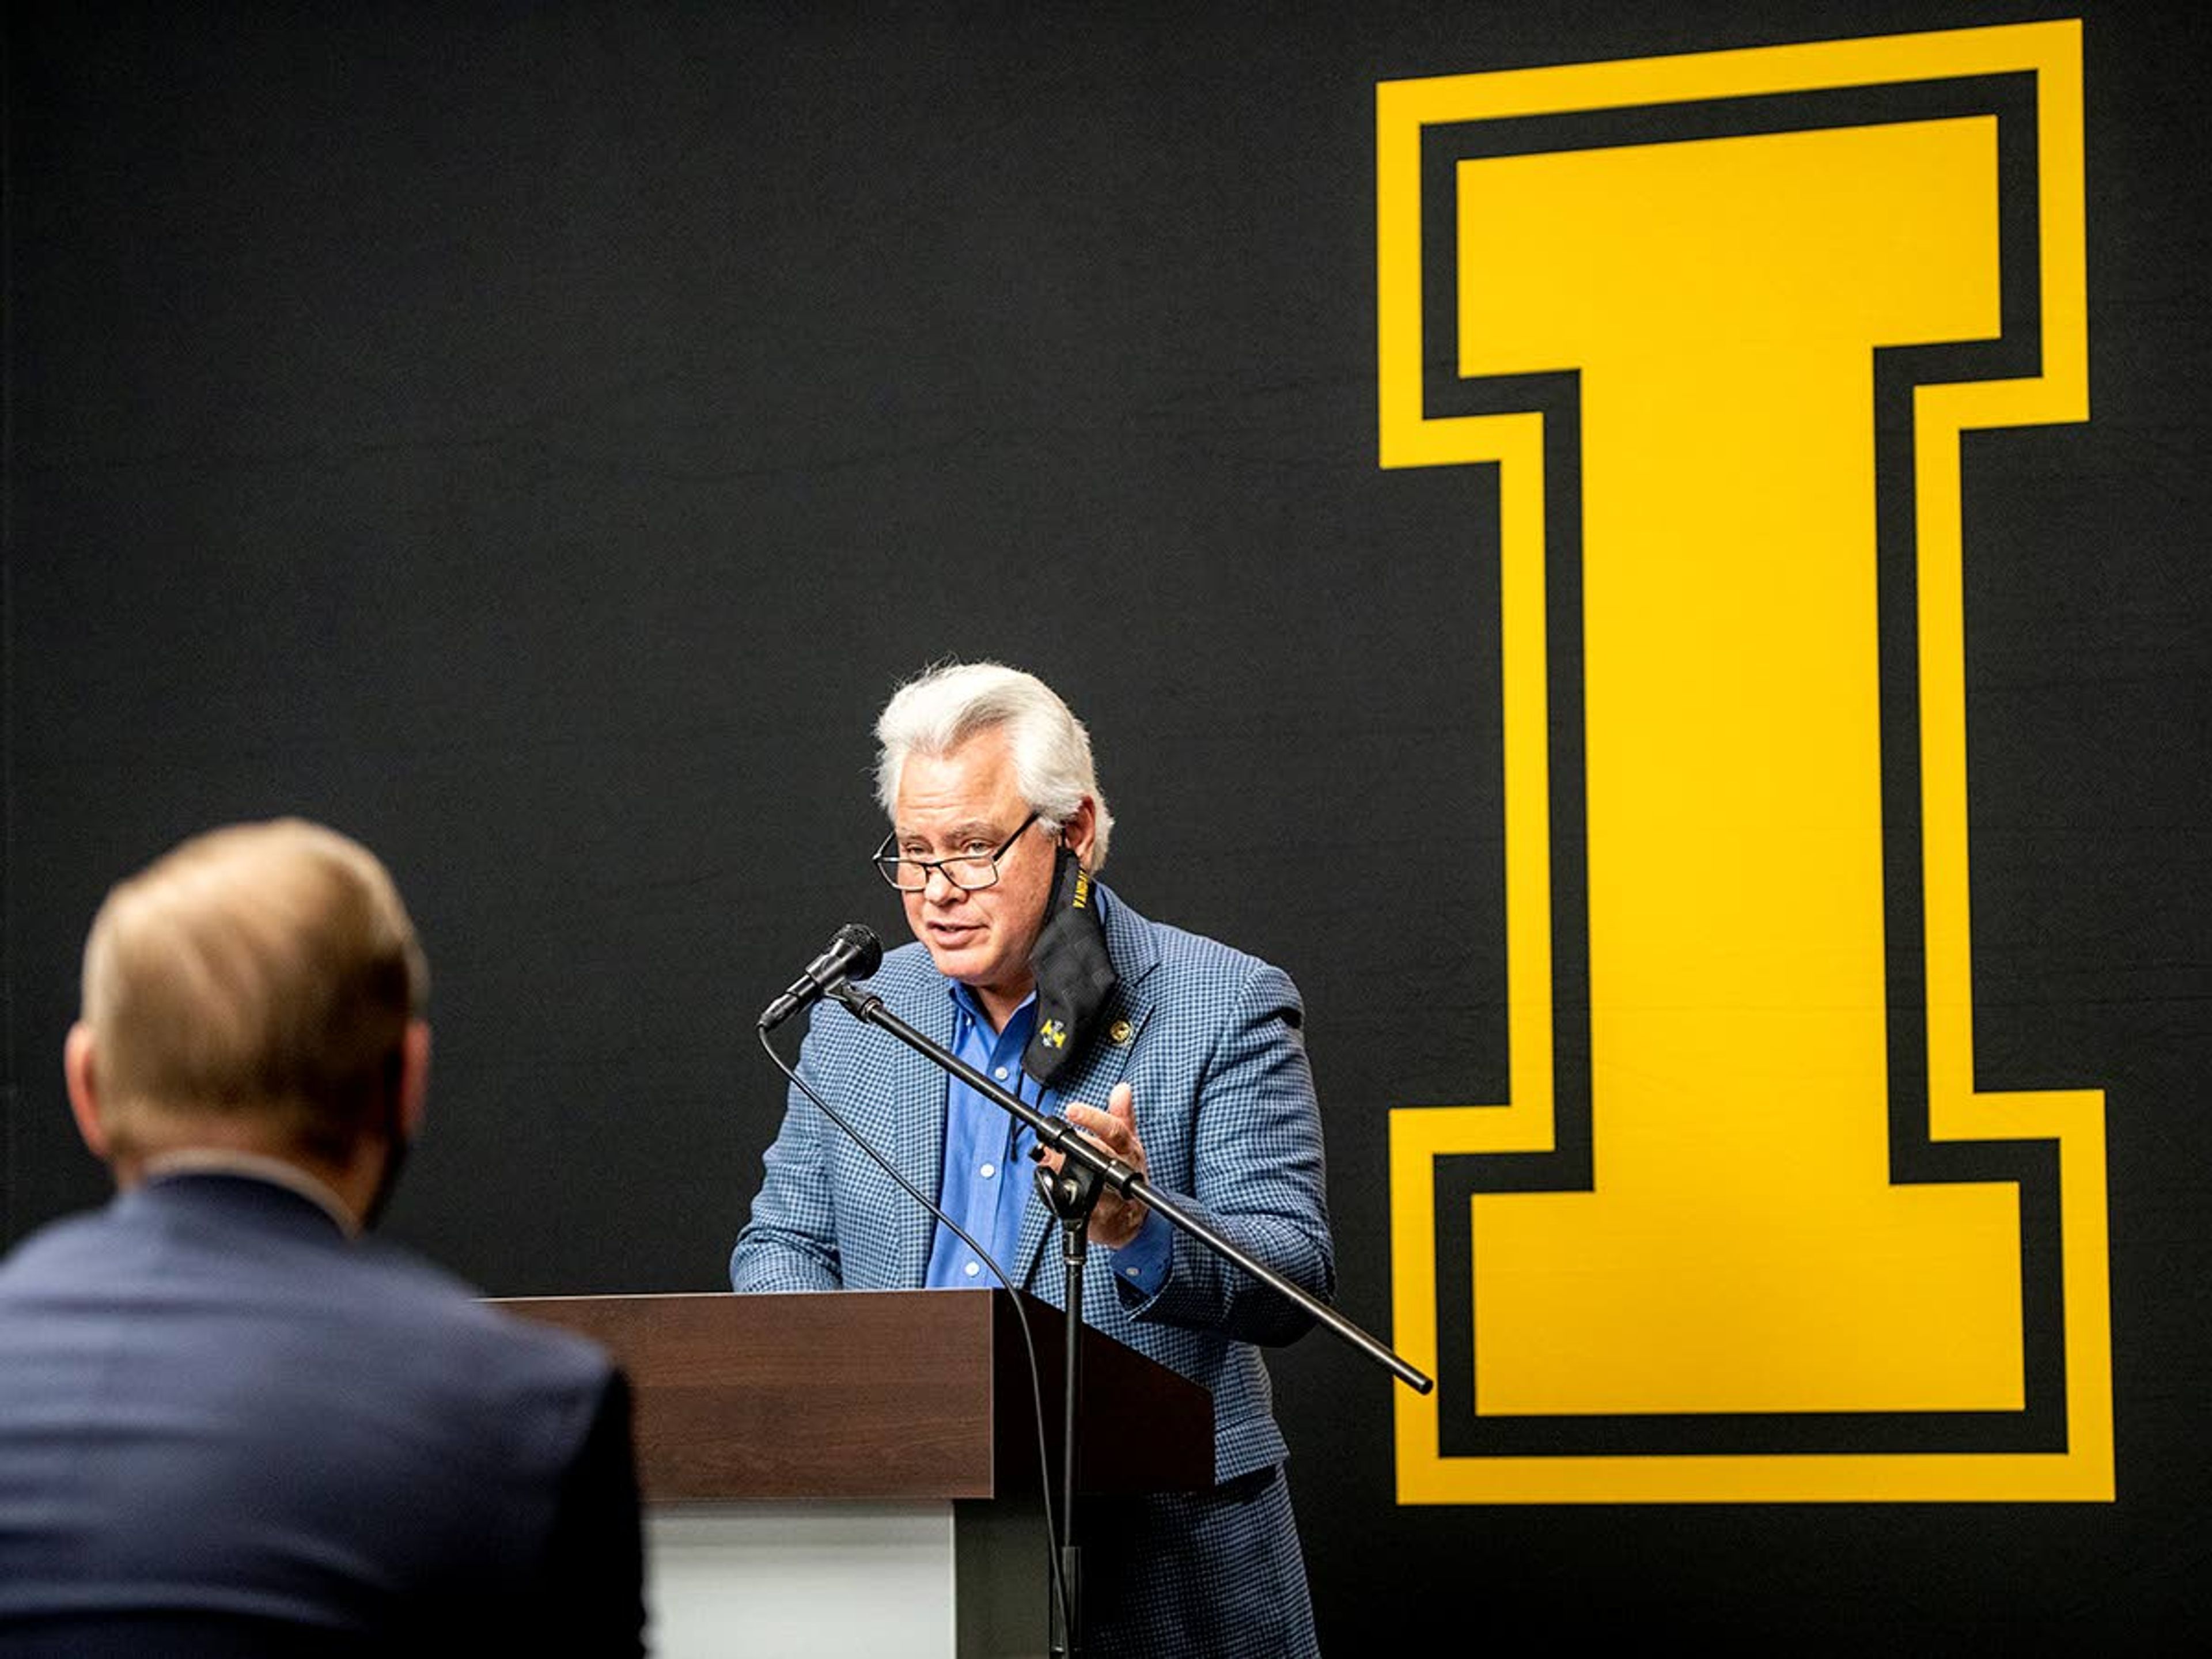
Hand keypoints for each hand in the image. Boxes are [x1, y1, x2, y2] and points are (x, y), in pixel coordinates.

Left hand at [1041, 1081, 1149, 1248]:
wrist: (1131, 1217)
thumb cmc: (1127, 1171)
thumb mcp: (1128, 1140)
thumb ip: (1122, 1114)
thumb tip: (1122, 1088)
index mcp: (1127, 1147)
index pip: (1114, 1129)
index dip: (1093, 1119)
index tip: (1071, 1109)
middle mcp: (1122, 1169)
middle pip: (1095, 1154)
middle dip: (1071, 1149)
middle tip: (1049, 1144)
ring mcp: (1112, 1193)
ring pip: (1085, 1180)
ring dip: (1063, 1170)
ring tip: (1048, 1160)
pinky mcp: (1100, 1214)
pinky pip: (1078, 1204)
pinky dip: (1062, 1196)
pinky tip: (1053, 1188)